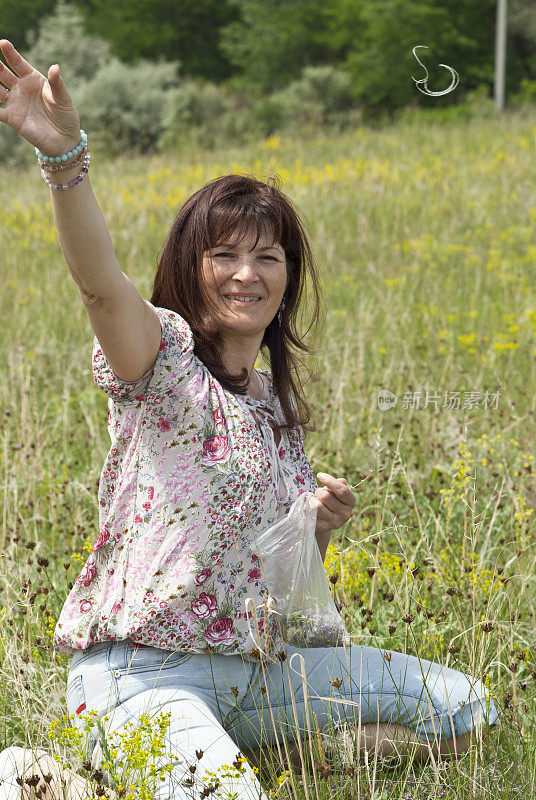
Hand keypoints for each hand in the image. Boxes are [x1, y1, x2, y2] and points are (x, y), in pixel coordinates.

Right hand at [0, 39, 80, 154]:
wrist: (64, 140)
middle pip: (3, 73)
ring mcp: (15, 103)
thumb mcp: (63, 98)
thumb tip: (55, 67)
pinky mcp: (12, 118)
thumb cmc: (65, 116)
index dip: (10, 53)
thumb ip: (57, 83)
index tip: (3, 43)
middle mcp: (21, 88)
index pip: (18, 63)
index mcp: (33, 79)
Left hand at [313, 473, 356, 536]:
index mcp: (351, 502)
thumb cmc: (330, 501)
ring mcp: (334, 523)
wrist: (324, 521)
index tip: (319, 475)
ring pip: (316, 505)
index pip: (342, 491)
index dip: (330, 481)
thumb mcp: (336, 492)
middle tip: (318, 493)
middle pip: (326, 496)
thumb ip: (339, 484)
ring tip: (315, 501)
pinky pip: (309, 512)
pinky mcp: (322, 528)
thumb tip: (341, 481)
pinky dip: (307, 507)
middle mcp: (345, 514)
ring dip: (312, 499)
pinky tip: (310, 509)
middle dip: (319, 491)